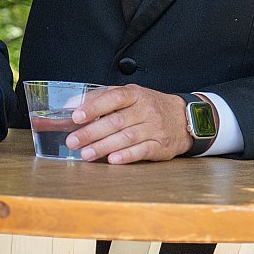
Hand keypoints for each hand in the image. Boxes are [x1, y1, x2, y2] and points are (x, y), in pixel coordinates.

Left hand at [66, 85, 192, 164]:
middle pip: (116, 121)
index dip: (93, 107)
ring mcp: (154, 128)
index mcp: (134, 94)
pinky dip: (126, 156)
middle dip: (91, 132)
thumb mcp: (128, 96)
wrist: (182, 118)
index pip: (113, 97)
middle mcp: (145, 109)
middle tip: (73, 141)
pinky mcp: (160, 145)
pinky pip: (142, 150)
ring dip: (104, 147)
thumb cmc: (148, 106)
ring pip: (126, 137)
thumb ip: (101, 99)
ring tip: (86, 154)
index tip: (76, 116)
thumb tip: (72, 106)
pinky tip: (113, 160)